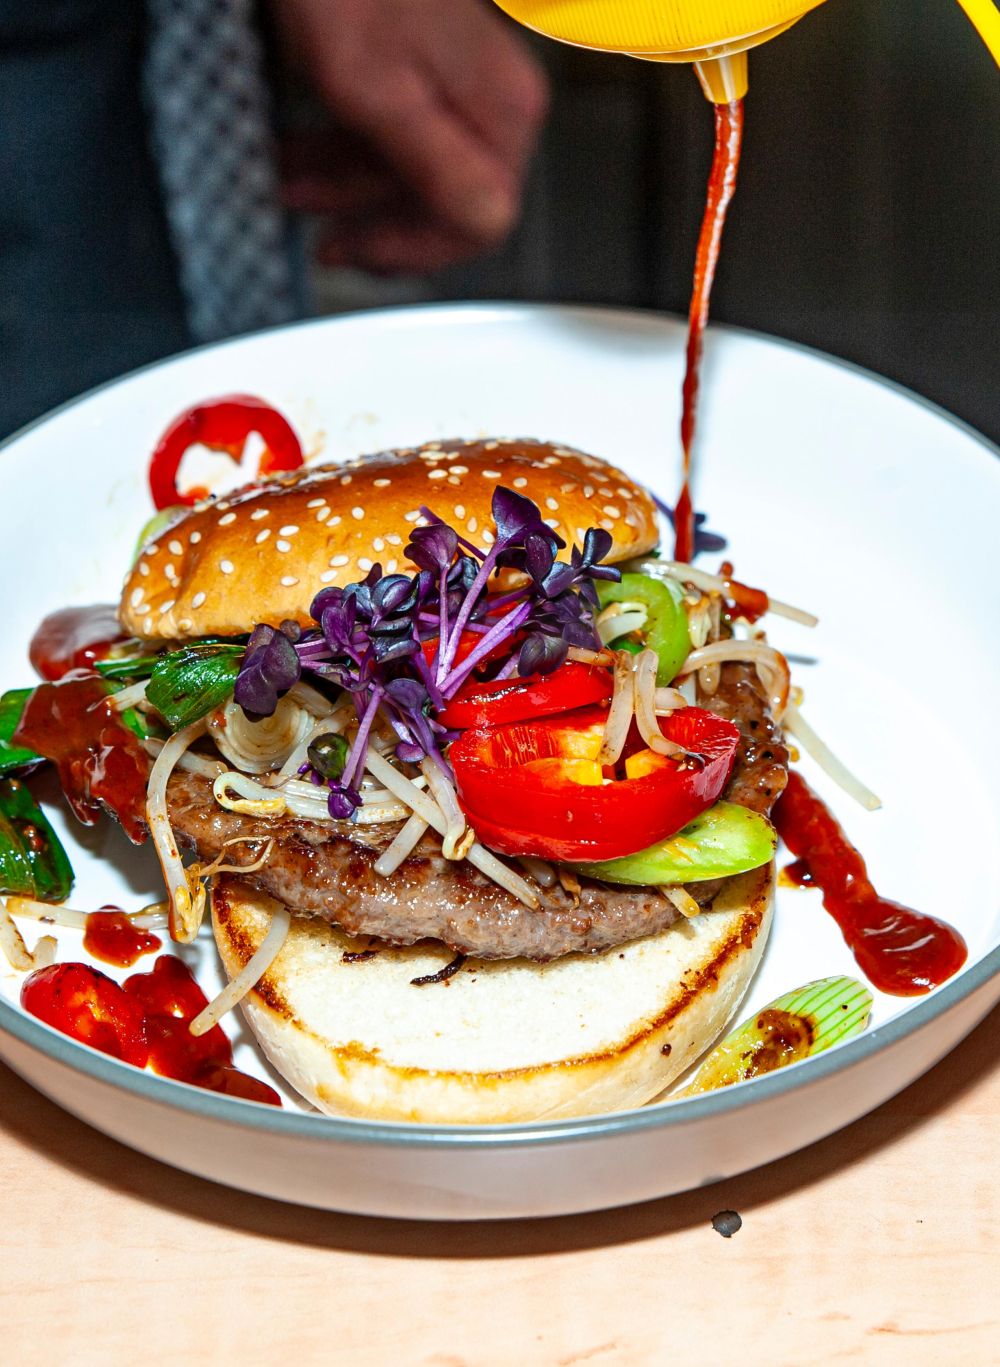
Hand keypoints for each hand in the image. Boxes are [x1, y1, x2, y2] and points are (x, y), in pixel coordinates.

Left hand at [275, 0, 548, 273]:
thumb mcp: (375, 88)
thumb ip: (435, 164)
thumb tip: (490, 223)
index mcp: (499, 108)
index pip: (481, 220)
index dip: (415, 249)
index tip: (360, 252)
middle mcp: (489, 100)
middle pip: (442, 200)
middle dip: (369, 218)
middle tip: (318, 231)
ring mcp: (455, 86)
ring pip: (408, 171)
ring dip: (343, 189)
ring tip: (291, 185)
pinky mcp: (419, 71)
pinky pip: (392, 136)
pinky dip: (343, 154)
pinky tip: (303, 155)